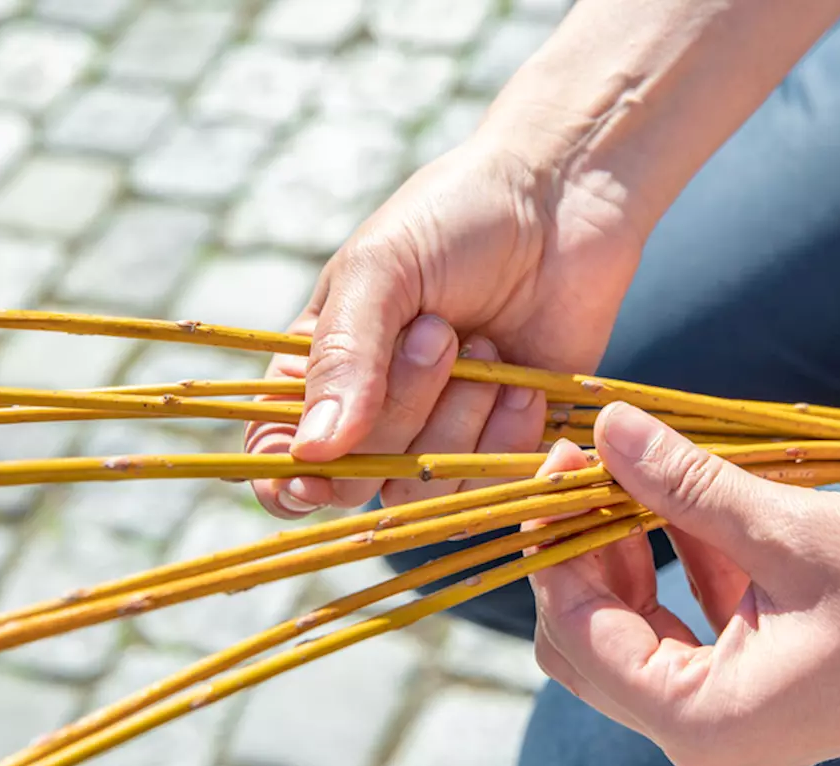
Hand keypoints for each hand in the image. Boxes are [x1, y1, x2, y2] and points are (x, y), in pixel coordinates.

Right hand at [245, 133, 643, 517]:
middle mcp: (373, 416)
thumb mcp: (381, 269)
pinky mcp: (505, 446)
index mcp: (318, 371)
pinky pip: (488, 486)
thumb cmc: (456, 218)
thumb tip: (312, 454)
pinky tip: (522, 380)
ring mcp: (440, 435)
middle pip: (356, 479)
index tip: (316, 467)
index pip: (276, 464)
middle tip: (439, 331)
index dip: (290, 482)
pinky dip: (506, 438)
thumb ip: (342, 357)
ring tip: (486, 346)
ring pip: (422, 490)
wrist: (563, 201)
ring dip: (457, 424)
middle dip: (399, 411)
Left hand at [527, 403, 839, 765]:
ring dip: (627, 556)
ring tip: (644, 475)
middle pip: (589, 641)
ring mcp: (727, 717)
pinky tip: (698, 513)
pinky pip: (682, 629)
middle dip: (583, 552)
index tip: (560, 462)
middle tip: (590, 464)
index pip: (577, 632)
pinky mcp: (753, 689)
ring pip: (630, 632)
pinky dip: (675, 571)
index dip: (557, 544)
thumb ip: (687, 483)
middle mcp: (701, 735)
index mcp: (701, 719)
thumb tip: (607, 426)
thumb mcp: (790, 530)